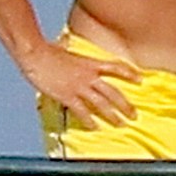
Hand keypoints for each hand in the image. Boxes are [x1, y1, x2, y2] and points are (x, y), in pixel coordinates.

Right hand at [24, 43, 140, 128]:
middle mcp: (88, 76)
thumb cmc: (47, 50)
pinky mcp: (68, 96)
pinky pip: (82, 111)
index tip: (140, 79)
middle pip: (113, 92)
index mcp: (90, 63)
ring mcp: (79, 86)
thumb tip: (68, 47)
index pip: (115, 67)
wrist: (35, 54)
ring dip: (113, 115)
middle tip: (134, 115)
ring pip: (101, 104)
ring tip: (121, 124)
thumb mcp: (65, 50)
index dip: (129, 73)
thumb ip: (72, 54)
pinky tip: (95, 127)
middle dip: (125, 105)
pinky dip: (89, 120)